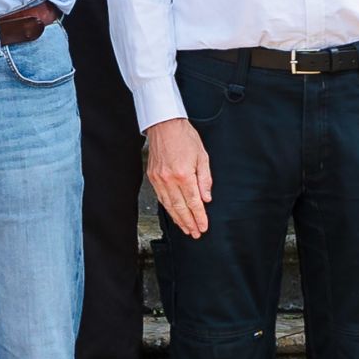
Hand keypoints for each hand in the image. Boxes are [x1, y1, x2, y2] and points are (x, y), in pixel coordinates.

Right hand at [143, 117, 211, 239]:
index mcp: (184, 174)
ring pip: (169, 205)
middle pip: (180, 208)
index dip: (199, 217)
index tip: (203, 226)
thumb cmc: (184, 137)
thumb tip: (206, 198)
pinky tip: (173, 214)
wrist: (164, 125)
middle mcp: (169, 179)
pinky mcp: (152, 176)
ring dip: (178, 219)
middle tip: (195, 233)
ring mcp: (159, 179)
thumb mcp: (202, 156)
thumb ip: (205, 179)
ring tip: (186, 228)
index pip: (194, 202)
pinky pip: (161, 197)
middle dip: (189, 222)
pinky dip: (168, 208)